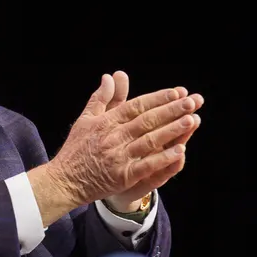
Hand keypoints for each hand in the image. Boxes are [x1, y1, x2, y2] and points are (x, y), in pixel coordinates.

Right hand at [28, 71, 202, 224]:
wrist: (64, 181)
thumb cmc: (76, 149)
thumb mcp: (85, 119)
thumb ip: (102, 98)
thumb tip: (111, 76)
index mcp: (106, 122)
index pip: (136, 106)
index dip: (157, 98)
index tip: (177, 92)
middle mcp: (113, 137)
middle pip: (147, 120)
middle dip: (171, 110)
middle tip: (192, 101)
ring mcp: (118, 157)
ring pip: (150, 140)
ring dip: (172, 130)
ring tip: (191, 120)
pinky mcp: (122, 176)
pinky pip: (147, 165)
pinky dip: (163, 158)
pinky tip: (180, 151)